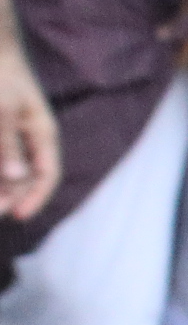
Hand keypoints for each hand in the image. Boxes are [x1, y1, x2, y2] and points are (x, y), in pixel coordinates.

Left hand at [0, 35, 56, 223]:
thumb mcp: (3, 109)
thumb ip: (6, 143)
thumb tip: (15, 177)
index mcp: (42, 132)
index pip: (46, 173)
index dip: (34, 197)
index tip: (17, 215)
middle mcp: (29, 135)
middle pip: (26, 174)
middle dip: (10, 193)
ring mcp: (12, 130)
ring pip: (9, 164)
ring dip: (1, 180)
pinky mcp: (1, 124)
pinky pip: (2, 151)